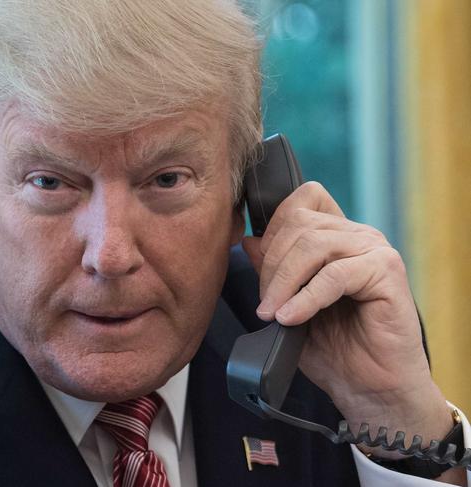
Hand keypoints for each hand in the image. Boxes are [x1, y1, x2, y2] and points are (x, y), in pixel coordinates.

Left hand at [242, 182, 454, 465]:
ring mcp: (374, 250)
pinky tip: (291, 318)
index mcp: (336, 235)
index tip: (258, 265)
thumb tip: (249, 240)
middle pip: (299, 222)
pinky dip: (306, 297)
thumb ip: (273, 271)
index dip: (273, 227)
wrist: (368, 388)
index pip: (302, 199)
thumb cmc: (332, 348)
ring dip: (284, 281)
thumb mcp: (289, 304)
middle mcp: (357, 235)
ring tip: (272, 313)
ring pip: (313, 245)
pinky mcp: (387, 273)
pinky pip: (335, 274)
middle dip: (271, 264)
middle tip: (265, 304)